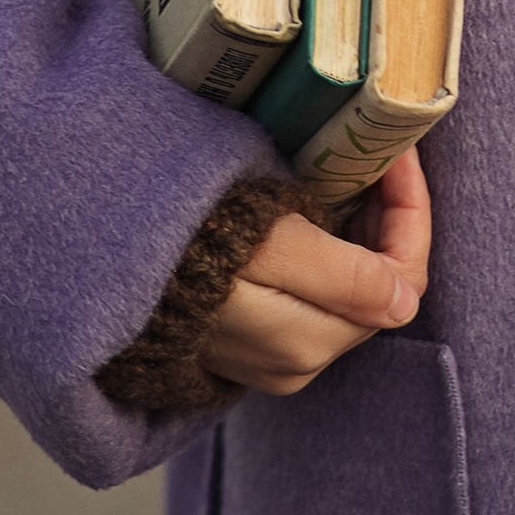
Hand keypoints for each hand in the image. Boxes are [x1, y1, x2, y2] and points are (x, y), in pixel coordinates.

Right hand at [192, 145, 430, 398]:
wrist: (104, 268)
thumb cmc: (187, 251)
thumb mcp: (271, 248)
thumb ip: (343, 277)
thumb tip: (406, 302)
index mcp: (310, 342)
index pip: (402, 281)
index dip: (410, 212)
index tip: (396, 152)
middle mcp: (299, 362)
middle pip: (381, 287)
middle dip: (389, 218)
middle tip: (376, 153)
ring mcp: (275, 356)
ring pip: (353, 290)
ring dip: (363, 230)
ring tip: (350, 172)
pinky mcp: (252, 339)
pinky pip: (319, 294)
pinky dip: (333, 248)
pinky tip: (320, 207)